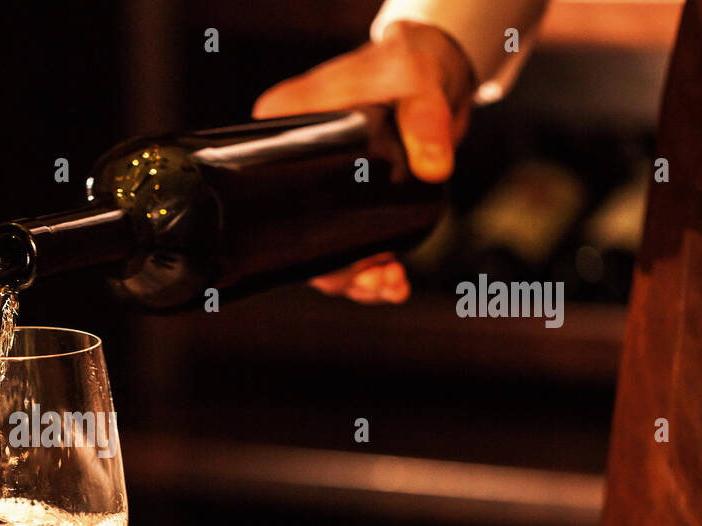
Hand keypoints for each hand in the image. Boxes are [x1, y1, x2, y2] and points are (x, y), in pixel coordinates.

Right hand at [252, 22, 474, 303]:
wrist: (434, 71)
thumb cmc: (412, 65)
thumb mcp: (419, 85)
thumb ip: (427, 120)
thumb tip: (435, 167)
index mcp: (283, 124)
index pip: (266, 185)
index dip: (288, 235)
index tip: (334, 257)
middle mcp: (293, 159)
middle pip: (292, 230)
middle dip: (334, 270)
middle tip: (376, 277)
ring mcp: (318, 183)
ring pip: (320, 246)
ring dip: (353, 278)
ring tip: (389, 284)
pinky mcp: (345, 199)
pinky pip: (344, 242)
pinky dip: (368, 270)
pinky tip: (392, 281)